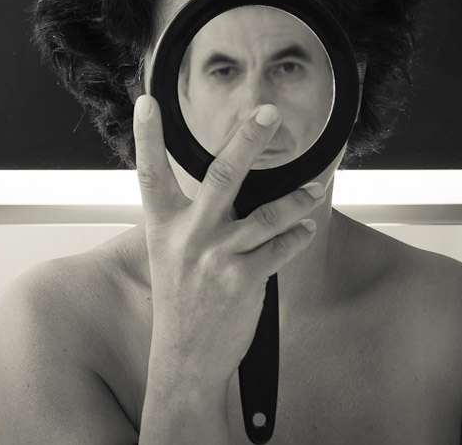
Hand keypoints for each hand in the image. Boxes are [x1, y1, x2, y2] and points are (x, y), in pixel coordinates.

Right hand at [133, 94, 321, 389]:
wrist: (184, 359)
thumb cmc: (180, 302)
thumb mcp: (169, 254)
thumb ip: (190, 218)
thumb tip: (223, 182)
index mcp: (163, 226)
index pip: (150, 173)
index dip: (146, 136)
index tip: (146, 102)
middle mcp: (188, 237)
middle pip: (221, 176)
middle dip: (247, 141)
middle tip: (267, 114)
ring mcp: (217, 258)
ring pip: (266, 214)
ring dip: (297, 199)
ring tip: (315, 187)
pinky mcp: (243, 280)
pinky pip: (281, 248)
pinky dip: (298, 236)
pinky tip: (306, 228)